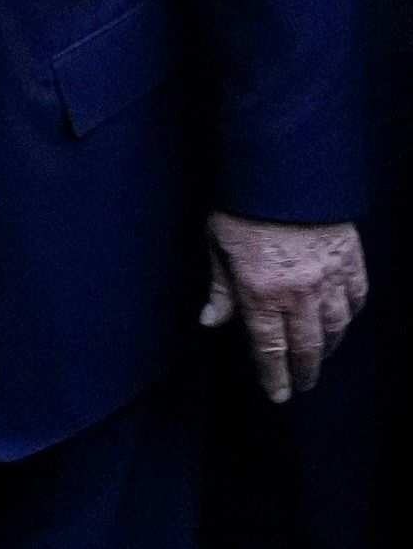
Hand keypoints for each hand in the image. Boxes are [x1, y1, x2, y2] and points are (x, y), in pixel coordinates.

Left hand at [202, 211, 368, 401]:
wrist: (283, 170)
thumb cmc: (241, 206)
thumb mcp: (217, 244)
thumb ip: (220, 288)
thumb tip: (211, 321)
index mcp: (260, 292)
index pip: (269, 348)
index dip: (274, 377)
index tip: (278, 396)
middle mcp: (299, 292)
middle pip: (307, 346)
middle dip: (305, 371)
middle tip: (303, 384)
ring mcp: (330, 278)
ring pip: (336, 327)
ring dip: (329, 347)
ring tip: (320, 357)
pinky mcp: (351, 261)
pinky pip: (356, 298)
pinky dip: (350, 314)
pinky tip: (343, 321)